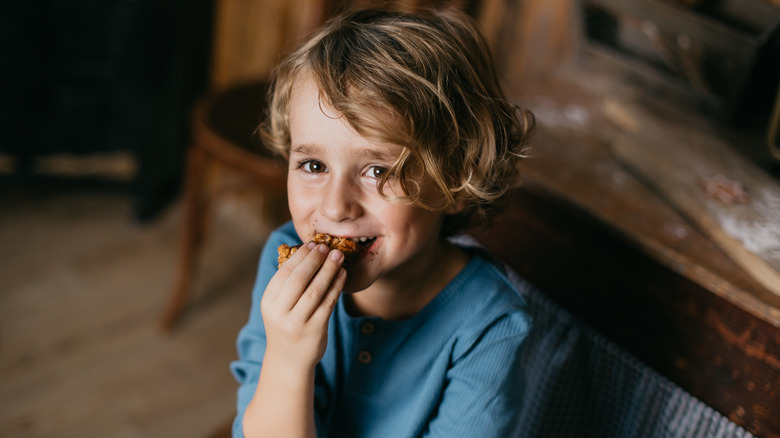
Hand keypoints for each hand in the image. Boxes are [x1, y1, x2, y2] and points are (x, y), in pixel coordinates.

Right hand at [260, 241, 345, 370]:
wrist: (288, 360)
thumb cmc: (286, 325)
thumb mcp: (278, 306)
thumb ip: (287, 284)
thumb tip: (307, 251)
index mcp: (269, 302)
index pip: (285, 272)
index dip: (300, 256)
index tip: (312, 244)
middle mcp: (280, 312)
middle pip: (299, 279)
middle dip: (315, 259)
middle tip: (326, 247)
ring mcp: (298, 322)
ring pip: (316, 289)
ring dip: (329, 269)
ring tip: (338, 256)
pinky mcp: (315, 329)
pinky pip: (328, 302)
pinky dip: (336, 285)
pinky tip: (342, 274)